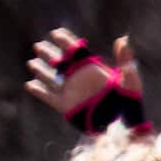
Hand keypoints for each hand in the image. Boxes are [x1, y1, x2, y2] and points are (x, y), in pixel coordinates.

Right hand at [24, 28, 139, 126]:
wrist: (122, 128)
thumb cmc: (129, 104)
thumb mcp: (130, 80)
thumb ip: (125, 60)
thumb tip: (123, 39)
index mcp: (93, 70)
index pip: (76, 51)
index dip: (66, 41)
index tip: (56, 33)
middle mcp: (80, 79)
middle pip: (60, 62)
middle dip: (49, 53)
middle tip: (39, 46)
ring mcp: (72, 92)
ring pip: (52, 78)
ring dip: (41, 70)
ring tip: (32, 63)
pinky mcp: (65, 106)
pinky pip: (48, 97)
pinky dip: (39, 91)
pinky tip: (30, 84)